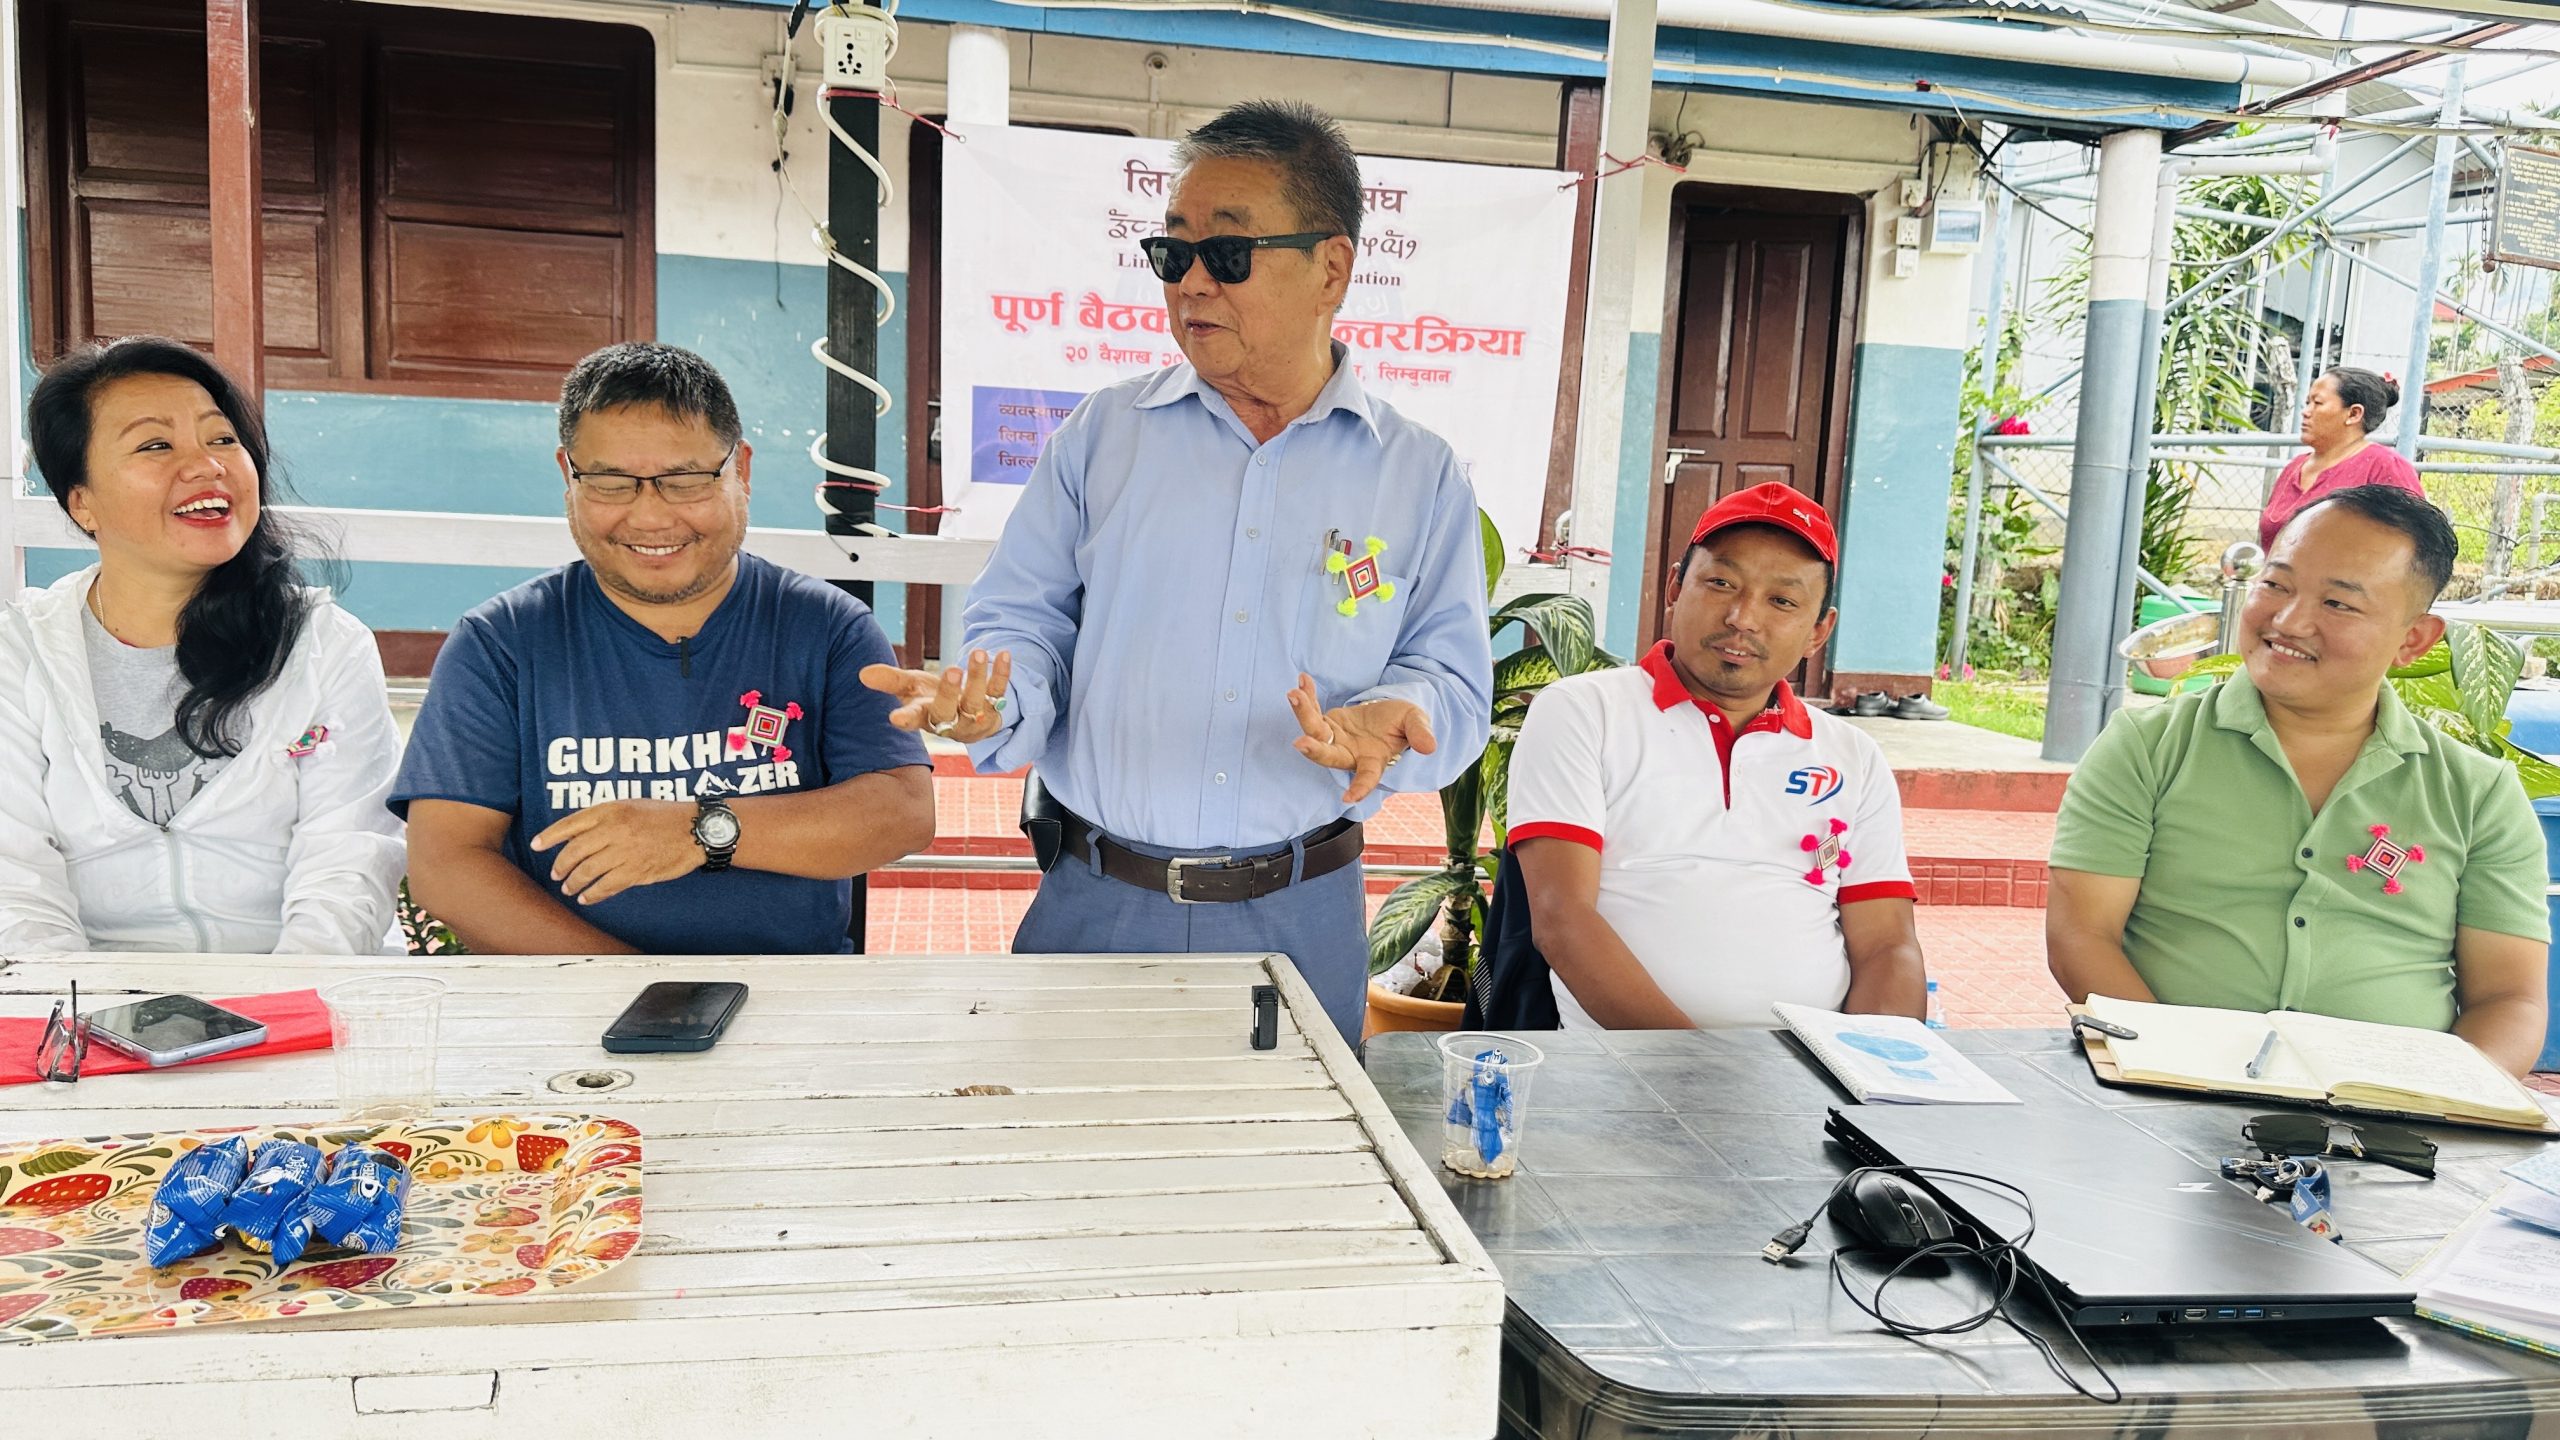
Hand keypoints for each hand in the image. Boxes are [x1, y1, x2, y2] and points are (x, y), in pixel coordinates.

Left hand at [530, 800, 705, 906]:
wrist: (696, 829)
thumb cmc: (664, 816)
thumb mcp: (631, 805)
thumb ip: (604, 817)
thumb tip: (577, 835)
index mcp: (611, 810)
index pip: (570, 824)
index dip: (549, 836)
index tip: (537, 845)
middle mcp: (614, 830)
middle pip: (574, 851)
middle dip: (560, 866)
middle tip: (556, 874)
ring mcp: (625, 852)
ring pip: (587, 871)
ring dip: (573, 883)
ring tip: (569, 889)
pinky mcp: (636, 871)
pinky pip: (606, 887)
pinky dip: (593, 895)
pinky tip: (587, 898)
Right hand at [859, 649, 1011, 742]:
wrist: (967, 713)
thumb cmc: (933, 697)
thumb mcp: (912, 687)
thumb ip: (890, 680)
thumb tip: (863, 674)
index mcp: (925, 716)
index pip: (912, 719)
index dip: (905, 718)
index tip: (895, 718)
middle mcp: (949, 722)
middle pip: (947, 711)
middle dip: (950, 691)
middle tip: (951, 670)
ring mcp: (973, 719)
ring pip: (976, 701)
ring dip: (978, 677)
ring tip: (976, 652)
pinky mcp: (995, 711)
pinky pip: (1000, 692)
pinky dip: (1001, 673)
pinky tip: (1003, 653)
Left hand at [1286, 672, 1437, 803]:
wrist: (1390, 713)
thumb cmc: (1404, 722)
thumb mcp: (1417, 722)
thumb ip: (1420, 734)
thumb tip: (1429, 747)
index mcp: (1373, 760)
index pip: (1367, 777)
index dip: (1359, 788)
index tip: (1348, 798)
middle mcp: (1349, 754)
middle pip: (1328, 756)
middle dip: (1314, 750)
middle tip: (1300, 742)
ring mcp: (1335, 739)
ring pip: (1314, 732)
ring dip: (1304, 713)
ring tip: (1295, 693)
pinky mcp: (1327, 723)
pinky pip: (1313, 710)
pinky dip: (1308, 696)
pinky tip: (1303, 680)